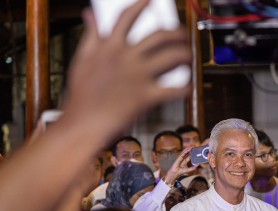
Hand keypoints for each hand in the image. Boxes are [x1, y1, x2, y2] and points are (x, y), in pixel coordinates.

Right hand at [61, 0, 191, 135]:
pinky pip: (175, 89)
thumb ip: (91, 36)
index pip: (127, 17)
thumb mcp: (82, 60)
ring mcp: (138, 76)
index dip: (140, 5)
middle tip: (182, 34)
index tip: (150, 1)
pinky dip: (185, 88)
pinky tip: (189, 87)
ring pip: (172, 57)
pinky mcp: (147, 96)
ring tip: (188, 57)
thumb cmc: (81, 96)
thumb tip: (89, 15)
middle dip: (176, 32)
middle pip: (159, 35)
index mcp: (109, 47)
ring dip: (185, 55)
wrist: (84, 124)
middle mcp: (126, 57)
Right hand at [164, 147, 198, 183]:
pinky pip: (183, 153)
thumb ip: (194, 167)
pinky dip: (186, 151)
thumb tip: (198, 164)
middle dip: (191, 149)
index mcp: (185, 160)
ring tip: (193, 146)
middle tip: (195, 146)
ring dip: (189, 148)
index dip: (192, 152)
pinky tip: (189, 149)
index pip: (190, 155)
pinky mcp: (179, 157)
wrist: (176, 173)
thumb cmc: (181, 171)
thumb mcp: (189, 169)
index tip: (196, 150)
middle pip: (187, 152)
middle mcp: (183, 158)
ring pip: (185, 151)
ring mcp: (181, 157)